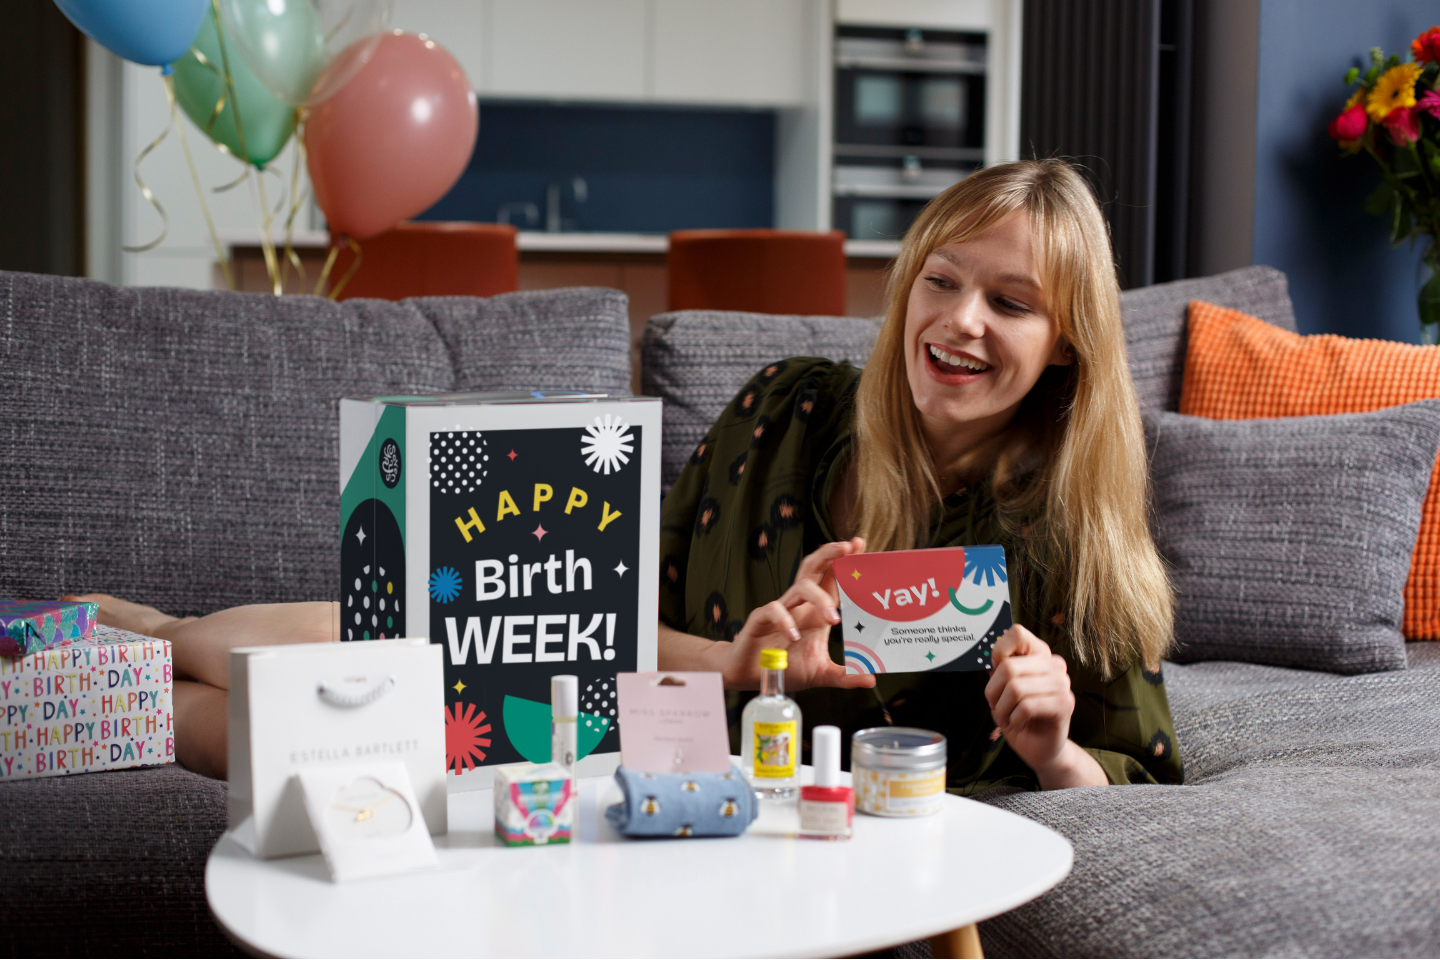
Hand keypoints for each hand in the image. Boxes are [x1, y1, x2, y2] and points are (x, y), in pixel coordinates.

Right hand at [722, 538, 875, 691]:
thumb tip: (871, 679)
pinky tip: (794, 637)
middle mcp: (799, 605)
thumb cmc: (785, 667)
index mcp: (815, 611)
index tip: (859, 544)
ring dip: (819, 598)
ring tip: (833, 618)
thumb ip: (845, 675)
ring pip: (800, 587)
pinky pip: (773, 610)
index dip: (844, 561)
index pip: (831, 579)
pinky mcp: (760, 620)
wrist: (750, 675)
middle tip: (848, 548)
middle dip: (830, 554)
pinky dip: (785, 620)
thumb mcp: (821, 673)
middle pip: (813, 568)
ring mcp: (780, 609)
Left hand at [984, 625, 1105, 788]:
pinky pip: (1026, 706)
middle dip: (993, 692)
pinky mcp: (1065, 704)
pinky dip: (1013, 719)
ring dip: (1002, 709)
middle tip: (996, 705)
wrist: (1039, 748)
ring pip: (1015, 688)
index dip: (999, 652)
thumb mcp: (1003, 688)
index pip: (1017, 633)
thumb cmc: (1019, 715)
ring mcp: (1062, 684)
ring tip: (1006, 718)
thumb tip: (991, 654)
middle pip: (1009, 667)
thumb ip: (999, 668)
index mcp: (1039, 654)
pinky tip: (1018, 724)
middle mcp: (1054, 665)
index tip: (996, 672)